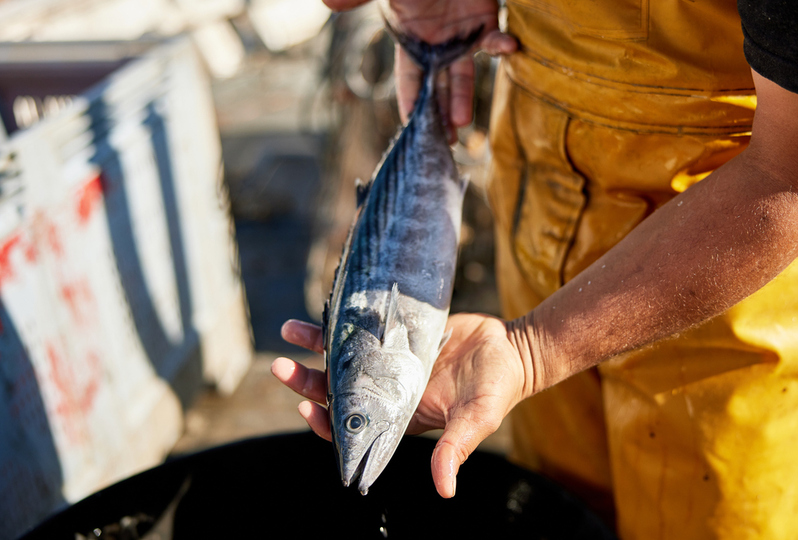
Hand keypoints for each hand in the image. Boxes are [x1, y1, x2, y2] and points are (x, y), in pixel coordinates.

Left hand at [272, 312, 526, 497]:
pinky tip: (321, 309)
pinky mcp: (397, 334)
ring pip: (343, 357)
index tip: (308, 409)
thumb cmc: (495, 388)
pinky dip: (342, 321)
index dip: (326, 423)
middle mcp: (388, 391)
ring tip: (287, 331)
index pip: (352, 428)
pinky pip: (362, 328)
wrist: (511, 348)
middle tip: (280, 367)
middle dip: (306, 382)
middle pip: (337, 391)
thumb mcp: (475, 419)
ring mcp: (390, 362)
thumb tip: (445, 490)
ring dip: (314, 347)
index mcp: (400, 417)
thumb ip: (455, 449)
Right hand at [322, 0, 516, 140]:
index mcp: (410, 37)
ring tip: (462, 125)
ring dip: (464, 99)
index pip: (409, 80)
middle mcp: (436, 42)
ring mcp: (462, 33)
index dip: (411, 105)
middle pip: (437, 86)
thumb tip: (323, 3)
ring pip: (464, 74)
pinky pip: (495, 40)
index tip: (412, 131)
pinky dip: (501, 46)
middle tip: (442, 143)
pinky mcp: (486, 19)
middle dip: (439, 116)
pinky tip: (506, 49)